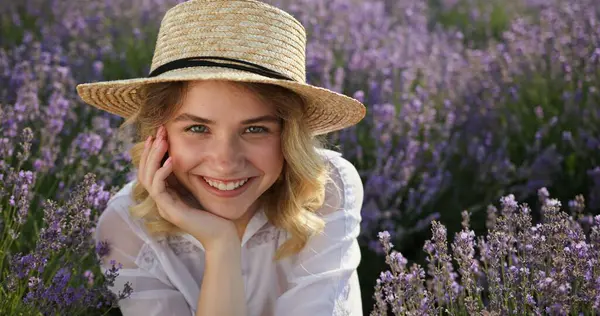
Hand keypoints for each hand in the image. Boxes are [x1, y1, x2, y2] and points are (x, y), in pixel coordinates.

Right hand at [138, 125, 238, 249]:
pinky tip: (171, 160)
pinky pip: (158, 189)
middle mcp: (162, 200)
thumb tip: (189, 155)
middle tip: (158, 131)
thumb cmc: (215, 213)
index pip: (150, 170)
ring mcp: (164, 206)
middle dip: (150, 149)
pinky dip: (162, 173)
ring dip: (153, 157)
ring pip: (147, 178)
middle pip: (144, 171)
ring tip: (161, 141)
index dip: (151, 152)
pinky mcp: (171, 211)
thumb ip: (190, 176)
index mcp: (167, 195)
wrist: (222, 235)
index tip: (158, 134)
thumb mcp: (199, 189)